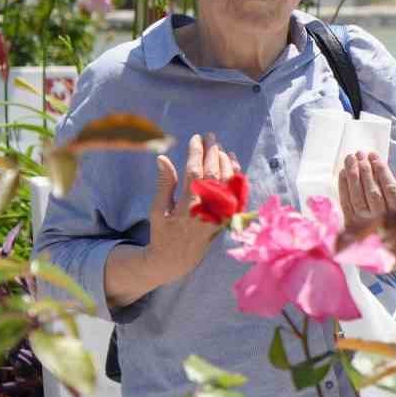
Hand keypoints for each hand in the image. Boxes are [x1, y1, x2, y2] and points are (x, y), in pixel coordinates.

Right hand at [147, 132, 239, 286]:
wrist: (177, 259)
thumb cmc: (163, 232)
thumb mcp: (158, 210)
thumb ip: (164, 184)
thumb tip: (163, 158)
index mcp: (187, 208)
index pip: (195, 173)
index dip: (197, 153)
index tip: (196, 138)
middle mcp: (207, 211)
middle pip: (215, 174)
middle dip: (213, 152)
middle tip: (210, 137)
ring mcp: (220, 215)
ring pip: (229, 183)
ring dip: (226, 162)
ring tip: (219, 147)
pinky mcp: (228, 218)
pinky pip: (237, 193)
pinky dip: (237, 176)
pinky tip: (233, 162)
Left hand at [338, 152, 395, 231]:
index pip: (391, 190)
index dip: (382, 171)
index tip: (374, 155)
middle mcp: (383, 223)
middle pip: (372, 193)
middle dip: (365, 171)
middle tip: (360, 154)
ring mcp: (366, 226)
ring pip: (357, 198)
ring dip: (352, 177)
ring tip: (350, 158)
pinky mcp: (353, 227)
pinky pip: (346, 205)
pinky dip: (343, 188)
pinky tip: (343, 172)